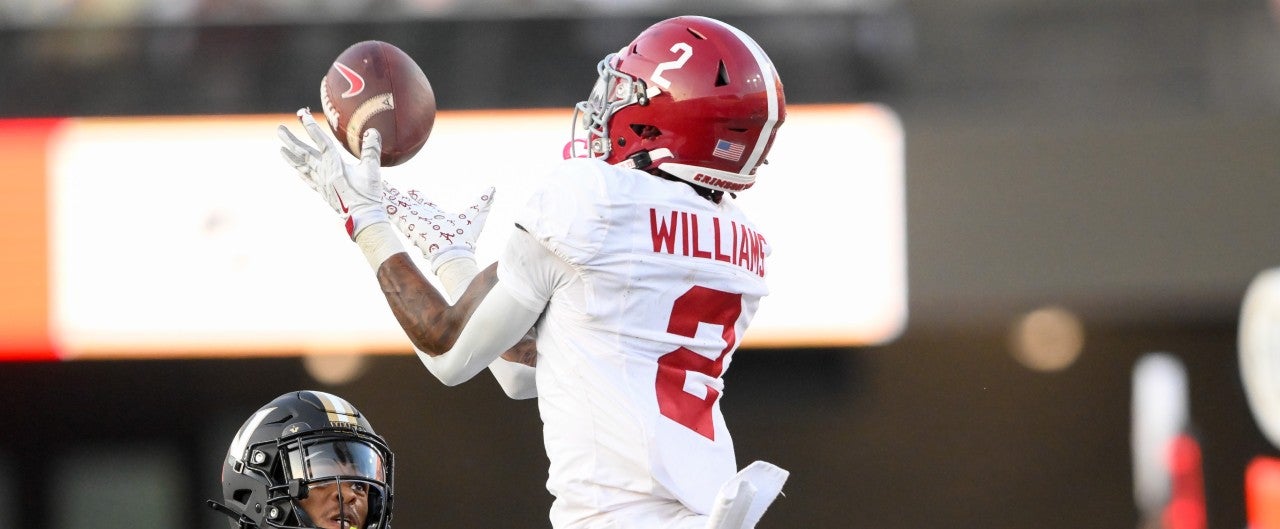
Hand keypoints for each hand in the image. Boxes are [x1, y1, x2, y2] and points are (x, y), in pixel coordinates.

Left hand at [277, 108, 386, 239]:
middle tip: (279, 129)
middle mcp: (324, 172)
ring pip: (302, 166)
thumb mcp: (372, 170)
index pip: (321, 142)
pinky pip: (308, 180)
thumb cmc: (368, 195)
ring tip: (280, 147)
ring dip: (290, 156)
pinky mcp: (323, 192)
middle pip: (304, 153)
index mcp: (335, 165)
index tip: (302, 115)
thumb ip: (371, 149)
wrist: (362, 218)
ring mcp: (321, 183)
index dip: (311, 128)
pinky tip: (295, 169)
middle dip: (291, 140)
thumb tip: (372, 131)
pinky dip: (300, 172)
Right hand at [384, 183, 494, 271]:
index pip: (424, 204)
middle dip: (397, 195)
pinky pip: (391, 209)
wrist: (454, 254)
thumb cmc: (464, 239)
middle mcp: (421, 217)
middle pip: (407, 203)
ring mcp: (413, 219)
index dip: (418, 198)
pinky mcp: (406, 221)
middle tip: (387, 187)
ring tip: (377, 186)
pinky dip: (383, 201)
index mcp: (434, 216)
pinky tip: (376, 193)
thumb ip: (483, 201)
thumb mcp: (475, 214)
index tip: (411, 191)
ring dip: (387, 195)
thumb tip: (493, 189)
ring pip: (396, 204)